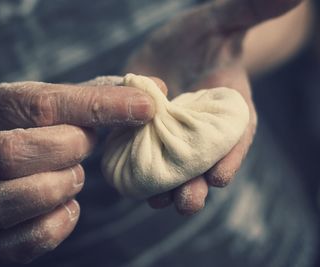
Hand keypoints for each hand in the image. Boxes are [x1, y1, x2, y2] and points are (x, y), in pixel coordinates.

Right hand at [0, 80, 154, 262]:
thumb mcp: (59, 103)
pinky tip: (70, 208)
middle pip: (11, 153)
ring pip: (0, 201)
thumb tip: (156, 91)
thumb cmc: (38, 128)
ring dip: (54, 189)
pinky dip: (52, 229)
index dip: (100, 106)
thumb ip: (101, 96)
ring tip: (75, 177)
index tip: (145, 107)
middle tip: (87, 147)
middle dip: (66, 150)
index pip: (44, 105)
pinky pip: (13, 244)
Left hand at [125, 0, 302, 214]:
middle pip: (204, 163)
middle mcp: (203, 129)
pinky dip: (139, 171)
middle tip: (188, 202)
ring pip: (175, 169)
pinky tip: (130, 183)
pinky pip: (145, 158)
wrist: (173, 49)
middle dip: (197, 184)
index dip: (231, 156)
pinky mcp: (148, 135)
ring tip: (157, 201)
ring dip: (167, 188)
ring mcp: (174, 136)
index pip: (236, 135)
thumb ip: (248, 11)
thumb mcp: (221, 20)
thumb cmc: (203, 34)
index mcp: (228, 107)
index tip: (220, 177)